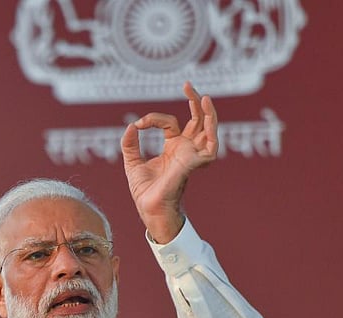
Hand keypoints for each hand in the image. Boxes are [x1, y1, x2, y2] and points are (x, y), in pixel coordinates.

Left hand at [120, 81, 218, 243]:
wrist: (149, 208)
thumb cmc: (144, 191)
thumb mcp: (132, 162)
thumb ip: (130, 144)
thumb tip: (131, 125)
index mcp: (173, 148)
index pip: (170, 123)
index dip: (155, 118)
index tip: (139, 124)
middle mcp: (186, 150)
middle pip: (198, 121)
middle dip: (195, 102)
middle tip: (188, 85)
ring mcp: (192, 156)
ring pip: (209, 130)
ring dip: (209, 113)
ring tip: (204, 97)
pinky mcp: (194, 164)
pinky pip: (211, 148)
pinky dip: (212, 134)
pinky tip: (208, 119)